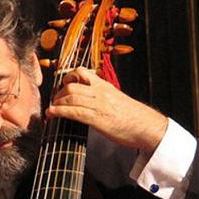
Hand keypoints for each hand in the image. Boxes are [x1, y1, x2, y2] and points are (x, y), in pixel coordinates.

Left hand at [46, 68, 167, 157]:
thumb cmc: (134, 116)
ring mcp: (98, 105)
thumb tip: (90, 100)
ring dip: (56, 103)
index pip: (82, 72)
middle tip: (55, 102)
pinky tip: (52, 115)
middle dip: (58, 94)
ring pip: (70, 97)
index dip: (68, 77)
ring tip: (52, 110)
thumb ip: (103, 96)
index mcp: (105, 86)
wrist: (147, 126)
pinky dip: (59, 112)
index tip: (63, 85)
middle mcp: (100, 92)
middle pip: (71, 85)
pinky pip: (73, 112)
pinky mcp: (97, 118)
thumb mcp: (117, 99)